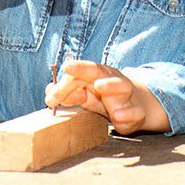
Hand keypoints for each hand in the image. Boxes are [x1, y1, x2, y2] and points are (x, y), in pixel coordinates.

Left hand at [44, 60, 170, 134]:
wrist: (137, 108)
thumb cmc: (106, 99)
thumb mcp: (86, 97)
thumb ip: (69, 93)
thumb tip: (48, 90)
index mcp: (97, 76)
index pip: (79, 73)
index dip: (64, 82)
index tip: (49, 94)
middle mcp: (111, 81)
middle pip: (97, 71)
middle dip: (83, 69)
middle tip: (68, 68)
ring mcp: (125, 96)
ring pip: (121, 86)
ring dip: (110, 84)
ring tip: (99, 86)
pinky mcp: (136, 113)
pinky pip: (134, 112)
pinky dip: (127, 113)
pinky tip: (118, 116)